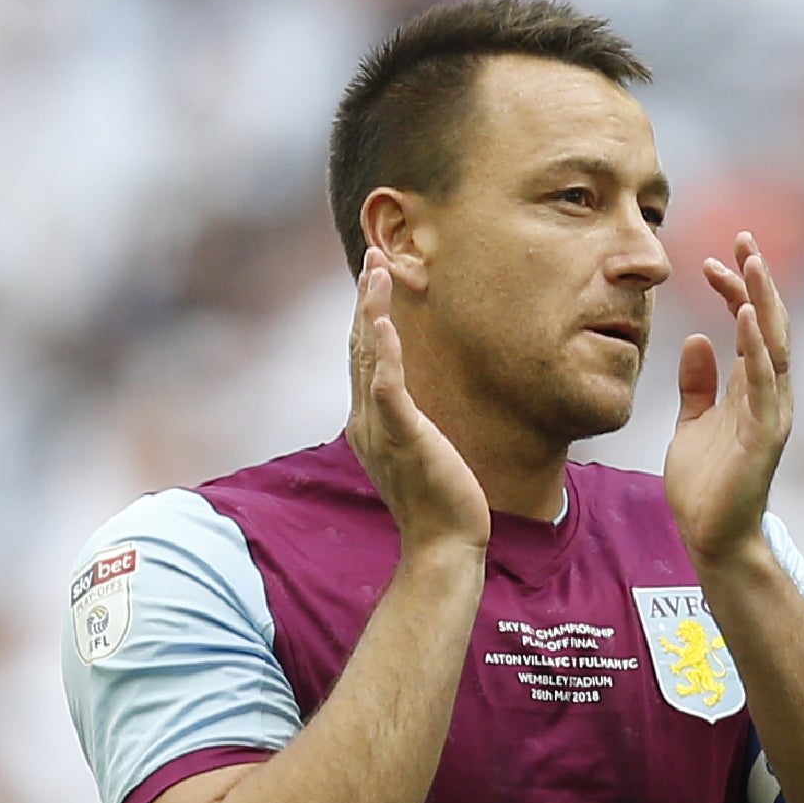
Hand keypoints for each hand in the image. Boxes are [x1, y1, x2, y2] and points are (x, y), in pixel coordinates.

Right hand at [347, 248, 490, 553]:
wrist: (442, 545)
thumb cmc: (436, 502)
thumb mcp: (417, 451)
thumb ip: (407, 421)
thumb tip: (409, 402)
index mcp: (370, 421)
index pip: (364, 357)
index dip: (368, 314)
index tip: (374, 275)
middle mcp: (366, 421)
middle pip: (361, 347)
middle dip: (366, 300)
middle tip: (373, 256)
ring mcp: (382, 430)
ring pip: (370, 359)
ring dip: (371, 313)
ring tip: (376, 273)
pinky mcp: (404, 439)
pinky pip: (388, 391)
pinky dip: (383, 357)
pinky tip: (383, 326)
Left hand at [665, 232, 792, 566]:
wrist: (711, 536)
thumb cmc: (705, 486)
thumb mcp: (692, 423)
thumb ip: (697, 384)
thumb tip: (697, 341)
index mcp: (751, 388)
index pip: (750, 326)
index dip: (735, 290)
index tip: (713, 259)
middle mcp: (768, 394)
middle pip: (770, 324)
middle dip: (758, 280)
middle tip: (743, 239)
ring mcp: (771, 413)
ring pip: (773, 345)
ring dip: (763, 301)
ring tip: (750, 262)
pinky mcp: (765, 435)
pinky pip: (764, 383)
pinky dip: (756, 348)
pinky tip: (745, 316)